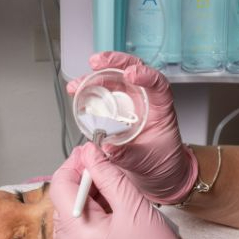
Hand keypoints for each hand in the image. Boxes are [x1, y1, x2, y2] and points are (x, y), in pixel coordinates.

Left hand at [50, 144, 207, 238]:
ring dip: (88, 203)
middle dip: (83, 183)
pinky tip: (115, 222)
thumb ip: (109, 175)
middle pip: (64, 203)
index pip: (60, 186)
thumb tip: (91, 153)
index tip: (93, 152)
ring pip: (71, 220)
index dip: (76, 164)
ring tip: (117, 199)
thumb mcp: (135, 207)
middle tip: (110, 173)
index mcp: (76, 235)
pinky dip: (91, 224)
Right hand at [68, 52, 197, 204]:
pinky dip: (87, 92)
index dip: (146, 75)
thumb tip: (107, 147)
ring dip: (94, 77)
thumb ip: (127, 154)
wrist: (157, 176)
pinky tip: (76, 92)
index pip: (158, 84)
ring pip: (113, 80)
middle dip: (114, 62)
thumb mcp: (146, 161)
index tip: (132, 74)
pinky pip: (101, 96)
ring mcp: (128, 103)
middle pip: (132, 71)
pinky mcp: (114, 110)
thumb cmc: (161, 163)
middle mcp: (144, 101)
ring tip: (78, 82)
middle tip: (97, 62)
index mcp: (160, 109)